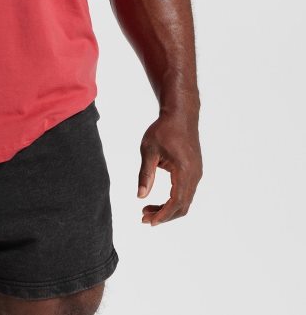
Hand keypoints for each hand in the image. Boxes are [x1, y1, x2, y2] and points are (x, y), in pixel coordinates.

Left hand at [137, 109, 202, 225]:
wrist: (181, 115)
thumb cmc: (163, 130)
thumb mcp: (149, 150)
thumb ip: (145, 174)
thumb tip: (140, 196)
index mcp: (184, 170)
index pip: (176, 201)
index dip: (163, 214)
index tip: (149, 222)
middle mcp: (195, 175)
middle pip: (182, 206)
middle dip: (164, 215)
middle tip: (144, 218)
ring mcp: (197, 174)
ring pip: (185, 201)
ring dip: (168, 209)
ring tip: (147, 210)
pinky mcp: (195, 172)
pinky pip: (186, 192)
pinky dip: (173, 200)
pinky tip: (159, 201)